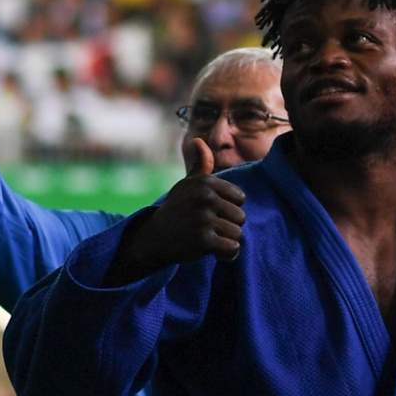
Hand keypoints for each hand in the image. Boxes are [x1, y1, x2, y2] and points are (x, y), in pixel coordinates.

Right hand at [104, 139, 245, 285]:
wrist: (154, 238)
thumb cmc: (176, 210)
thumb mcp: (186, 185)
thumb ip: (201, 165)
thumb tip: (199, 140)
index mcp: (206, 182)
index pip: (240, 198)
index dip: (228, 208)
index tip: (210, 212)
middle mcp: (205, 197)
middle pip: (241, 217)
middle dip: (228, 226)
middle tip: (207, 228)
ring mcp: (204, 219)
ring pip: (238, 234)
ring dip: (226, 241)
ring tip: (208, 239)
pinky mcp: (204, 241)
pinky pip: (233, 249)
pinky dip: (226, 254)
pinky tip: (214, 252)